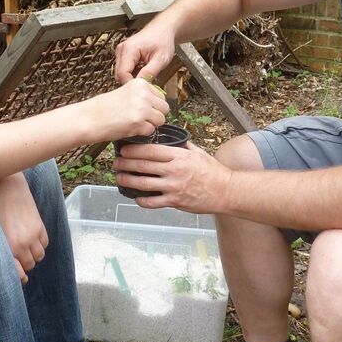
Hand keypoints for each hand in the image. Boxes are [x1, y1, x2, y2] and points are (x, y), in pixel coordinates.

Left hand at [0, 174, 47, 283]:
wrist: (6, 187)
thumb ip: (3, 248)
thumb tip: (11, 264)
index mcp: (6, 247)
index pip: (18, 271)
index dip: (19, 276)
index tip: (18, 275)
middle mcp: (21, 244)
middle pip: (30, 264)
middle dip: (25, 262)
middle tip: (20, 256)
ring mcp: (32, 236)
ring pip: (39, 256)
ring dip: (34, 254)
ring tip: (28, 247)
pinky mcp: (40, 226)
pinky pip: (45, 243)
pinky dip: (41, 244)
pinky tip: (34, 237)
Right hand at [85, 77, 168, 141]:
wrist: (88, 118)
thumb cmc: (103, 108)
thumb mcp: (125, 93)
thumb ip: (142, 96)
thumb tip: (159, 105)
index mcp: (140, 83)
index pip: (161, 97)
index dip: (153, 106)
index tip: (140, 109)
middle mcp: (143, 93)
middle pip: (164, 108)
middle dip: (154, 116)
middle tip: (138, 118)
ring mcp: (142, 107)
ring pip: (160, 120)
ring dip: (149, 124)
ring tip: (133, 123)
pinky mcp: (139, 121)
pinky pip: (151, 131)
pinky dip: (141, 133)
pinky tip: (128, 128)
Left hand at [113, 141, 230, 213]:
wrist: (226, 191)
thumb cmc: (213, 171)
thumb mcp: (199, 153)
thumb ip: (183, 146)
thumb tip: (170, 139)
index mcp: (179, 156)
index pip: (151, 150)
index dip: (134, 150)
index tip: (124, 149)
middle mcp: (174, 171)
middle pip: (143, 166)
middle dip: (126, 164)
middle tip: (116, 163)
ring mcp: (174, 187)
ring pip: (144, 184)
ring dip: (128, 181)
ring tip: (119, 178)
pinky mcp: (175, 201)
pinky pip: (153, 202)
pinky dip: (142, 200)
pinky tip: (136, 198)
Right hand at [114, 25, 175, 84]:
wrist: (162, 30)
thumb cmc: (163, 39)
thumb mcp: (161, 58)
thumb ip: (150, 72)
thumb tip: (141, 85)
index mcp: (129, 49)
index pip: (122, 74)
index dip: (131, 84)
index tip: (142, 88)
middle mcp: (122, 50)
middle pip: (119, 75)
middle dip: (131, 82)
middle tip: (145, 84)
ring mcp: (121, 52)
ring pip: (120, 73)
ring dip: (131, 78)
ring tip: (145, 76)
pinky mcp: (123, 55)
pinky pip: (124, 69)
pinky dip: (132, 74)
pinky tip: (142, 72)